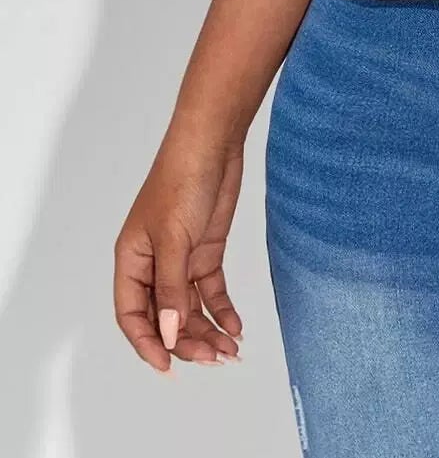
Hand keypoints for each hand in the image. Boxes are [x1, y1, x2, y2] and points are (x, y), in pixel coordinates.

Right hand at [113, 130, 245, 371]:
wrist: (214, 143)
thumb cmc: (181, 180)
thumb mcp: (174, 238)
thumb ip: (172, 288)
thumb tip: (168, 334)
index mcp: (131, 261)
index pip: (132, 315)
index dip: (148, 344)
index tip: (169, 367)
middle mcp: (153, 265)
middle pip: (165, 317)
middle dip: (187, 341)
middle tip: (215, 357)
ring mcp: (180, 259)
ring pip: (189, 309)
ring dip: (207, 331)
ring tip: (230, 350)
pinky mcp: (206, 251)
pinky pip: (210, 291)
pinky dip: (221, 310)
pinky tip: (235, 326)